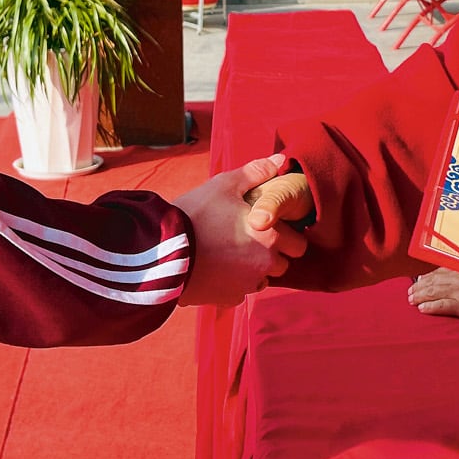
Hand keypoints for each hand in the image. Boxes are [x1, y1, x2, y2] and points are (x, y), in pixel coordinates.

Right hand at [178, 153, 307, 306]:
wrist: (160, 250)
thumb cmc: (195, 213)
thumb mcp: (224, 185)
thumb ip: (256, 172)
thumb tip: (280, 160)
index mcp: (270, 236)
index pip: (298, 243)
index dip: (285, 233)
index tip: (267, 226)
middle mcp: (264, 264)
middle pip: (283, 264)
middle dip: (273, 253)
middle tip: (249, 239)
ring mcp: (246, 285)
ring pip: (262, 279)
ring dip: (254, 269)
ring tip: (230, 253)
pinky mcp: (228, 298)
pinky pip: (240, 292)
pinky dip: (233, 283)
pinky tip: (217, 268)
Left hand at [408, 269, 458, 321]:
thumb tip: (448, 275)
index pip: (438, 273)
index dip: (425, 278)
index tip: (418, 281)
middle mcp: (457, 279)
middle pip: (432, 282)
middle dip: (418, 288)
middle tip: (410, 293)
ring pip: (433, 293)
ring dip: (420, 296)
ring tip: (411, 301)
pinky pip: (442, 306)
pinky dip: (431, 307)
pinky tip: (422, 309)